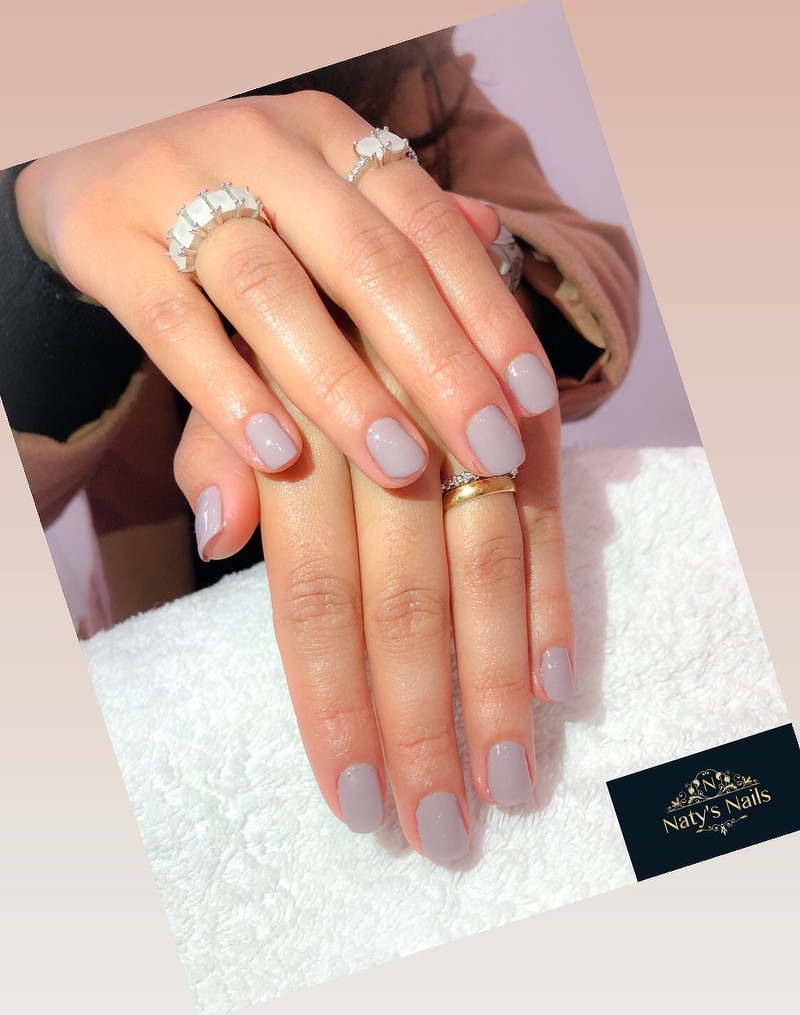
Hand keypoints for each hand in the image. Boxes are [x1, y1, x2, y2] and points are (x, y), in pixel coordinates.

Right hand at [14, 91, 557, 488]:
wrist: (94, 166)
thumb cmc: (239, 207)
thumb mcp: (321, 208)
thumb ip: (397, 228)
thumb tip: (496, 227)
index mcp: (332, 136)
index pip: (428, 225)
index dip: (487, 311)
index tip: (533, 398)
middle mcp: (263, 143)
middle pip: (367, 258)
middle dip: (439, 362)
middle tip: (489, 451)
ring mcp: (176, 180)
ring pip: (272, 290)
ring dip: (344, 386)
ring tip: (401, 466)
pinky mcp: (103, 235)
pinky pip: (172, 321)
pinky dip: (228, 391)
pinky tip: (278, 454)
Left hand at [174, 337, 574, 864]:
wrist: (367, 218)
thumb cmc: (280, 328)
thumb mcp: (225, 371)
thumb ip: (215, 451)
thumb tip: (217, 539)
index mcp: (296, 426)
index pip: (312, 592)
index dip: (335, 701)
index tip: (353, 800)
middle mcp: (388, 428)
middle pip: (407, 598)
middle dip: (425, 722)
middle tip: (442, 829)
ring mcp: (470, 420)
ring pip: (487, 567)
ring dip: (501, 682)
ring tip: (511, 780)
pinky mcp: (529, 411)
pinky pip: (550, 513)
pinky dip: (555, 596)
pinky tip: (558, 683)